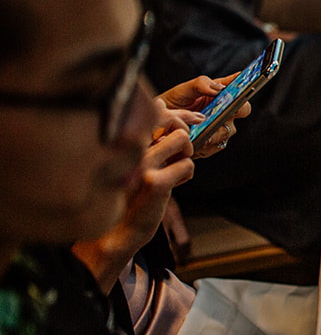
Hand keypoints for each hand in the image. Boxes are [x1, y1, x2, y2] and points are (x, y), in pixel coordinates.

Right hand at [72, 105, 195, 291]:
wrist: (117, 228)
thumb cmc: (131, 191)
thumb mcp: (137, 159)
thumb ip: (149, 136)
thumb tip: (162, 105)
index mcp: (126, 140)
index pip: (155, 110)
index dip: (174, 117)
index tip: (179, 129)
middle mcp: (131, 147)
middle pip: (173, 122)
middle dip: (184, 137)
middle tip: (180, 154)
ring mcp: (142, 163)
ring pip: (183, 139)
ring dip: (186, 155)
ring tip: (175, 170)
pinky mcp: (155, 182)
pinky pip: (187, 165)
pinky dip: (186, 174)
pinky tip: (173, 185)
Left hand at [158, 74, 249, 158]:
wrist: (155, 127)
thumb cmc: (170, 105)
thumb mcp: (182, 90)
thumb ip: (200, 84)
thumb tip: (218, 88)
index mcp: (219, 94)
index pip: (241, 88)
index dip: (248, 85)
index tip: (245, 86)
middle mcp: (225, 111)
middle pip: (242, 110)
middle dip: (235, 110)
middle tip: (222, 111)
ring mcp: (220, 128)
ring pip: (228, 130)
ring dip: (215, 130)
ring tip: (200, 130)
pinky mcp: (213, 144)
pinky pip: (217, 145)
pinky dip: (207, 143)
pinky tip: (195, 140)